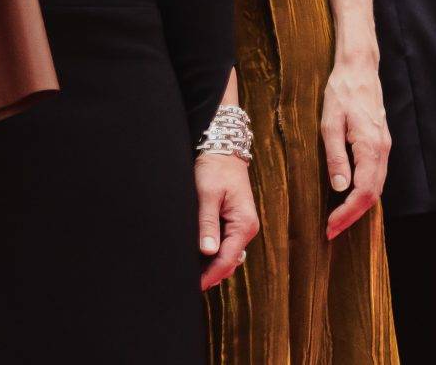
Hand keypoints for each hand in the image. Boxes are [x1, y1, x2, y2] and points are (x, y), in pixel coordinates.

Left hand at [195, 152, 258, 288]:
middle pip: (229, 261)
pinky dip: (214, 254)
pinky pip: (226, 245)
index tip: (196, 285)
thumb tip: (208, 251)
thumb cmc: (216, 169)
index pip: (228, 259)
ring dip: (213, 265)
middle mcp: (246, 228)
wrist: (223, 150)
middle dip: (212, 273)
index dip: (211, 275)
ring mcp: (241, 226)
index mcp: (244, 224)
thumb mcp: (208, 194)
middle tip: (189, 282)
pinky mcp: (234, 222)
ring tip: (192, 273)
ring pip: (228, 255)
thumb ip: (208, 223)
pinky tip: (199, 256)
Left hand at [320, 53, 390, 238]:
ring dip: (358, 206)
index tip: (331, 226)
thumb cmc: (341, 93)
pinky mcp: (381, 143)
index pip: (363, 192)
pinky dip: (364, 192)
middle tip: (331, 230)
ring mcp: (384, 147)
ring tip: (338, 219)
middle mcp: (383, 151)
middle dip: (353, 216)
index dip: (347, 213)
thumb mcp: (330, 123)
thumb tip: (339, 187)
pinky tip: (349, 196)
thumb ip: (336, 156)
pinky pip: (376, 175)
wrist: (359, 69)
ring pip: (377, 187)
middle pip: (373, 195)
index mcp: (371, 148)